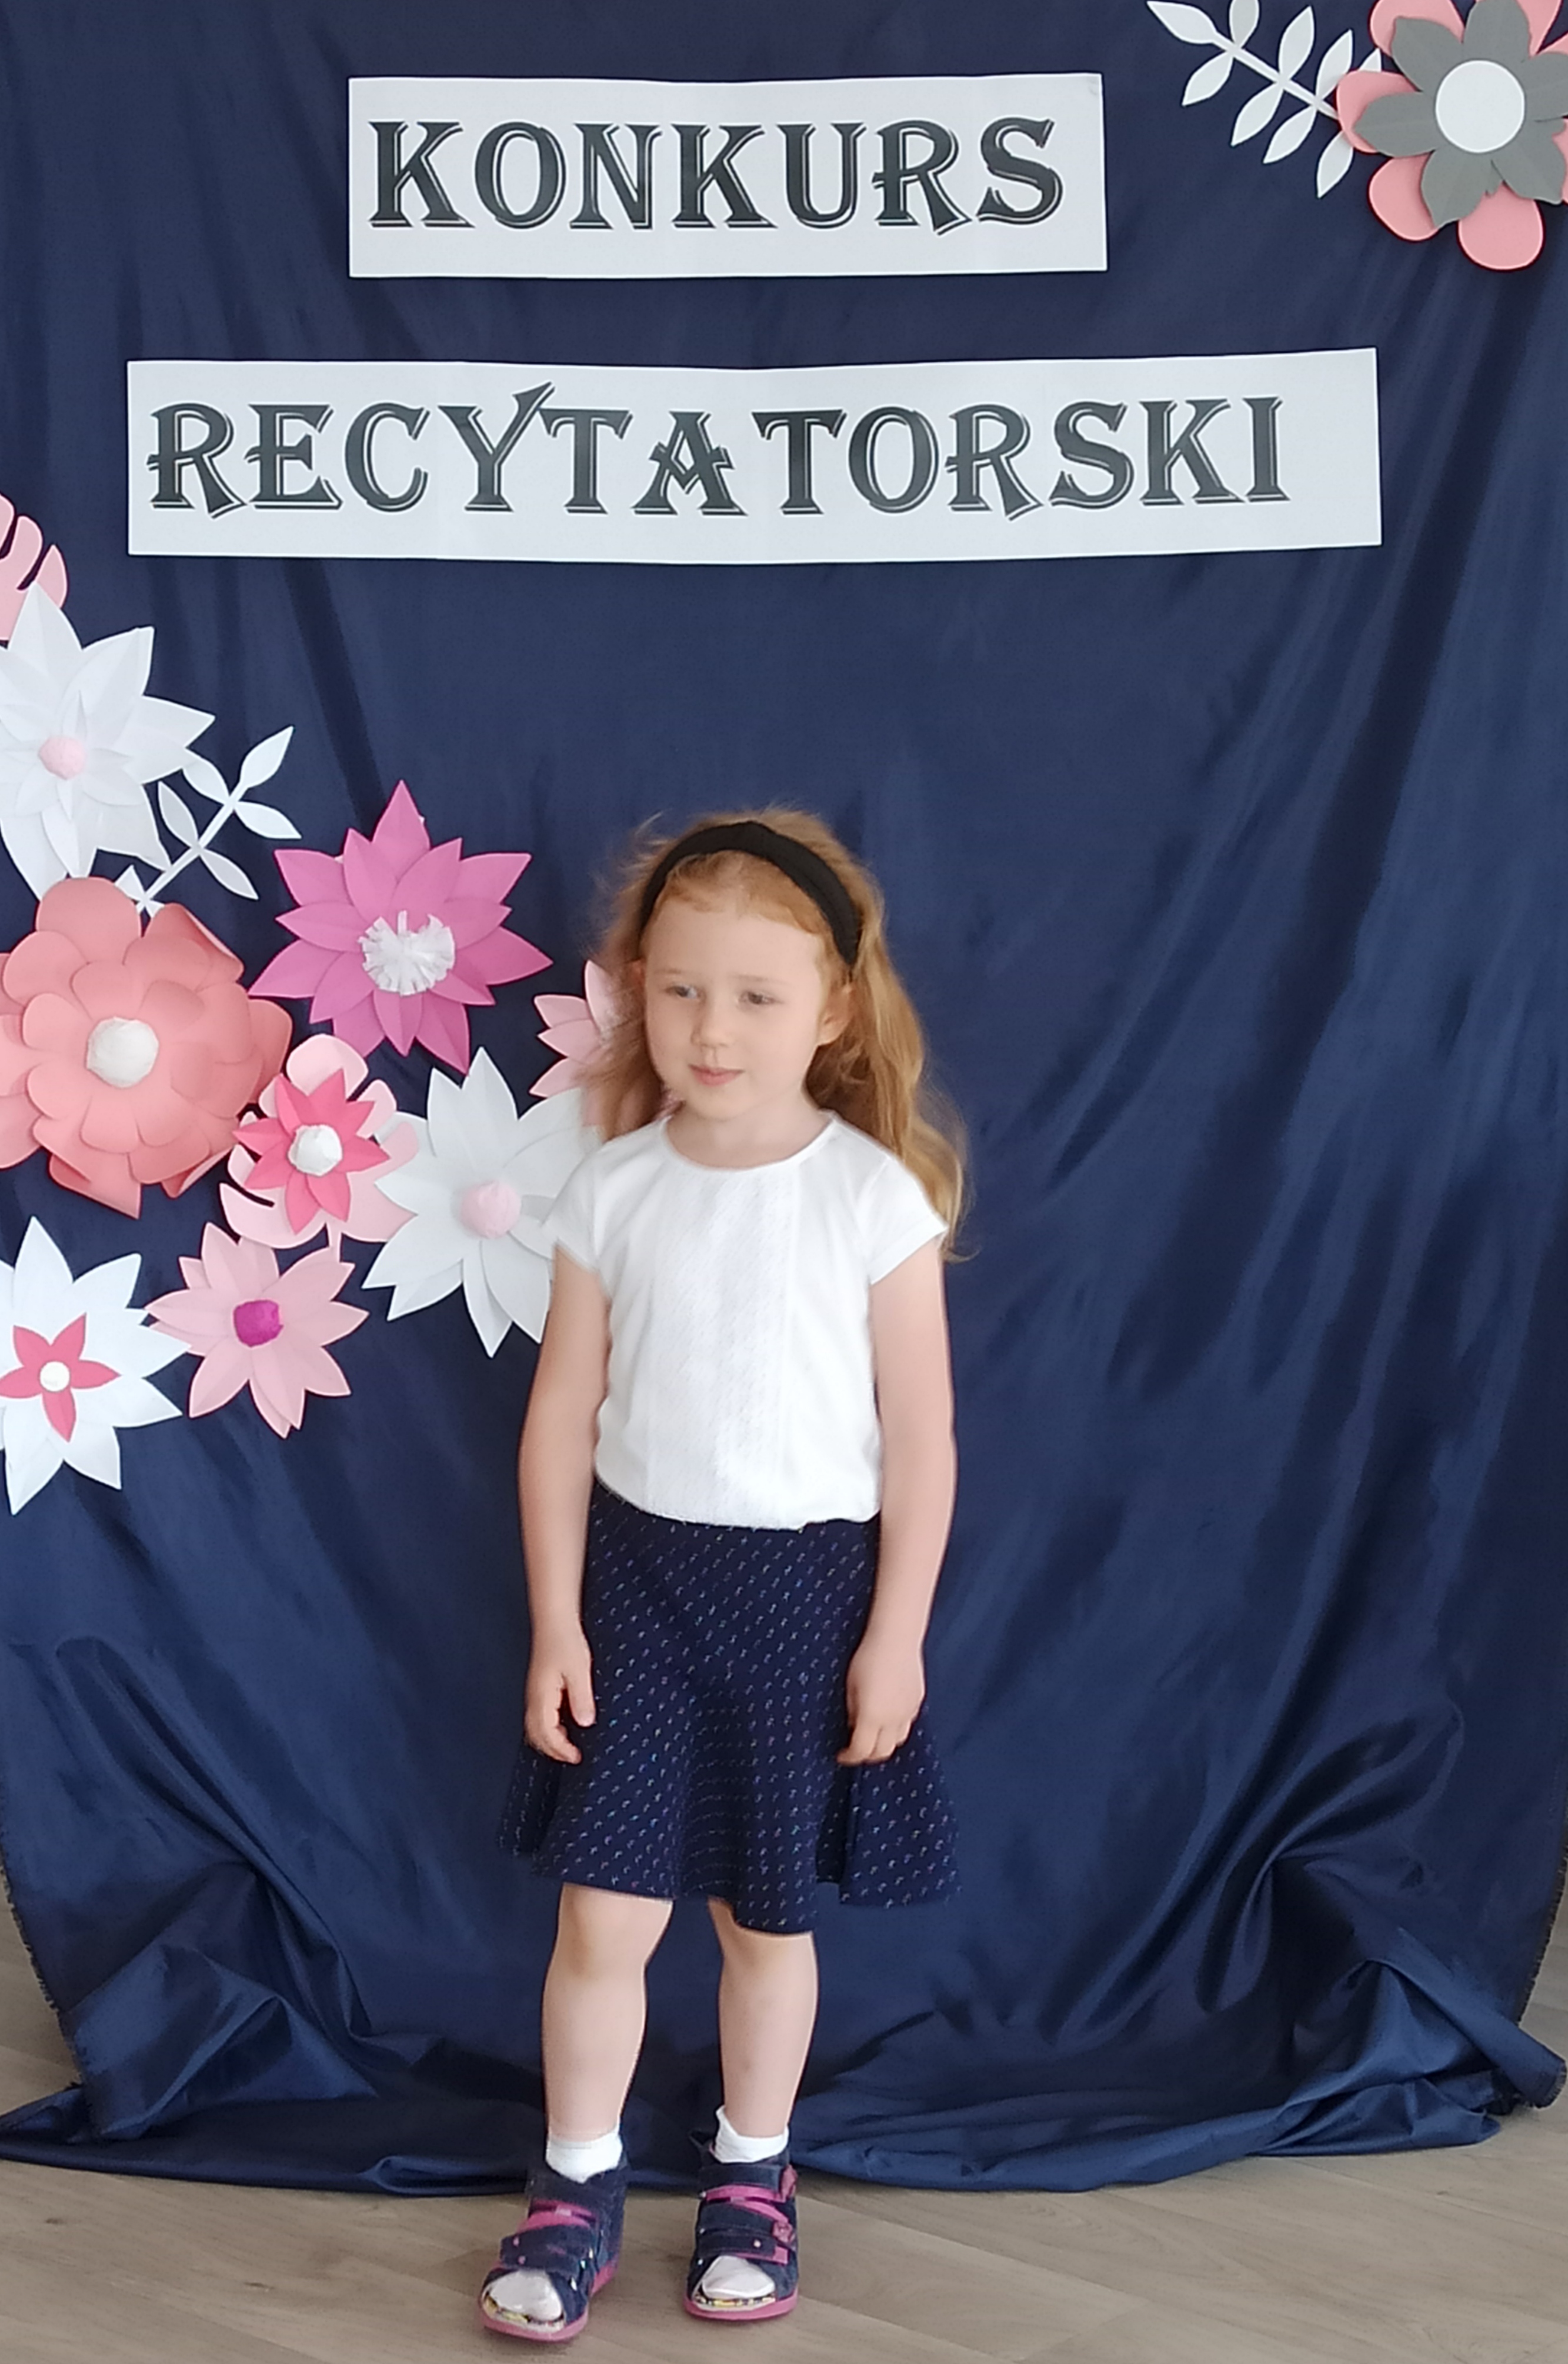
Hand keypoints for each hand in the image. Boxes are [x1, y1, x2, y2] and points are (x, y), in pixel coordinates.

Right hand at [525, 1628, 595, 1763]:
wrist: (555, 1620)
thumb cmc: (566, 1641)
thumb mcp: (579, 1671)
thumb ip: (581, 1699)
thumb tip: (585, 1723)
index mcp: (542, 1696)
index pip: (546, 1734)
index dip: (561, 1750)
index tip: (576, 1757)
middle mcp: (533, 1697)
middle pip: (536, 1735)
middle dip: (552, 1750)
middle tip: (572, 1757)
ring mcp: (534, 1692)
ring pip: (534, 1726)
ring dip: (549, 1740)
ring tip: (568, 1746)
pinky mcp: (538, 1686)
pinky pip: (538, 1716)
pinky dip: (547, 1728)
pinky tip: (562, 1725)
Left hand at [837, 1636, 924, 1765]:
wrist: (896, 1638)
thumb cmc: (867, 1658)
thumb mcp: (850, 1686)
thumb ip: (852, 1711)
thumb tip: (854, 1726)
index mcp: (872, 1716)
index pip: (861, 1750)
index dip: (849, 1757)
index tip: (841, 1755)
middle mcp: (893, 1719)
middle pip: (882, 1752)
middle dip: (867, 1755)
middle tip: (855, 1749)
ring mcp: (908, 1711)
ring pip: (897, 1741)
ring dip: (884, 1744)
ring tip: (872, 1735)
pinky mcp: (917, 1701)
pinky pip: (907, 1723)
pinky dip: (895, 1728)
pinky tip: (887, 1716)